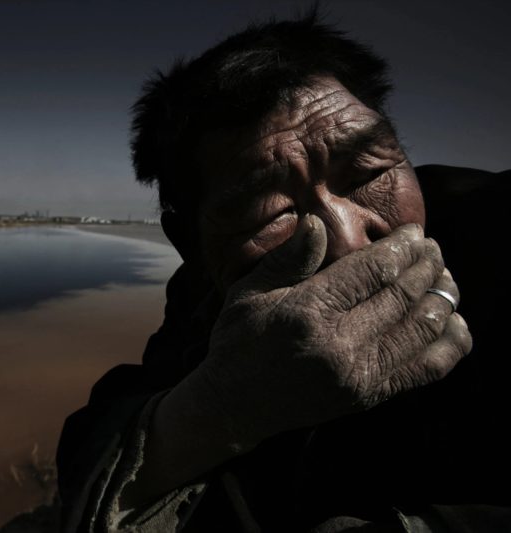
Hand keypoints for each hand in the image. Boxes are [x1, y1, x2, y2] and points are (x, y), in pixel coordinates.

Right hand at [201, 214, 471, 443]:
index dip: (401, 248)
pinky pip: (427, 368)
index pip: (373, 272)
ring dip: (442, 297)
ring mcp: (359, 375)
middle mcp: (340, 345)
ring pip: (422, 328)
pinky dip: (449, 343)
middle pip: (403, 296)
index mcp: (308, 313)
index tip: (415, 232)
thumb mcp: (249, 293)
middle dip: (426, 266)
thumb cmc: (238, 341)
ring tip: (443, 276)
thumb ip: (288, 259)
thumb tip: (317, 223)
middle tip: (433, 248)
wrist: (234, 406)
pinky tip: (453, 322)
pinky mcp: (370, 396)